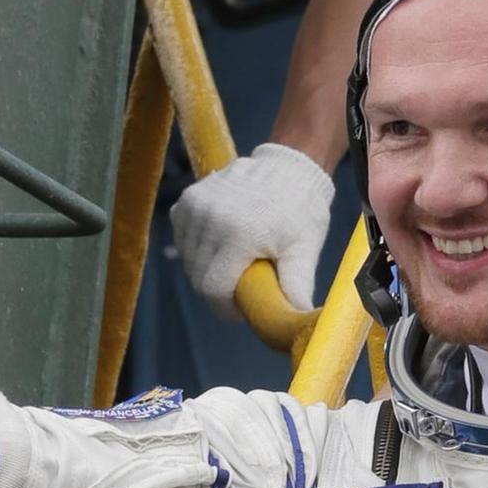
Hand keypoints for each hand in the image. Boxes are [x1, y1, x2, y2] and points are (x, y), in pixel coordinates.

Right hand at [171, 143, 335, 316]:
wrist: (290, 168)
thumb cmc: (301, 212)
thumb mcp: (304, 250)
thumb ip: (297, 286)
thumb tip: (300, 318)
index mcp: (239, 234)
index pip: (213, 288)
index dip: (226, 307)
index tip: (242, 310)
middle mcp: (211, 218)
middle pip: (199, 277)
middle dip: (219, 291)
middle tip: (243, 288)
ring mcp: (196, 205)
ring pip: (189, 260)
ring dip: (207, 269)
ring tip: (234, 265)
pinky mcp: (188, 199)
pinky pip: (183, 238)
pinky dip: (196, 248)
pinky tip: (219, 246)